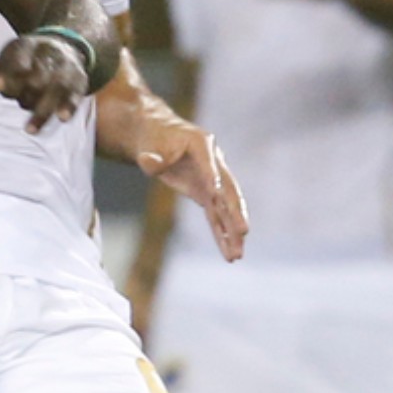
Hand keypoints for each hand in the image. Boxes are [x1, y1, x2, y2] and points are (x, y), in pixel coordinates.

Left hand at [0, 33, 91, 130]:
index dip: (9, 73)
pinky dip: (69, 106)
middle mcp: (49, 53)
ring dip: (42, 110)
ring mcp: (66, 66)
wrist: (66, 47)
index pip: (18, 59)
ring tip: (30, 129)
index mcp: (27, 45)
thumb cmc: (26, 61)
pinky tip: (62, 117)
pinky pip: (75, 94)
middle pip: (38, 76)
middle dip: (27, 94)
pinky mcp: (80, 79)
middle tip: (21, 103)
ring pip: (57, 87)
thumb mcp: (9, 58)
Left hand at [133, 115, 247, 262]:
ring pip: (225, 208)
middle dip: (235, 212)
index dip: (211, 175)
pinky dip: (222, 234)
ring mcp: (213, 181)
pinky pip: (217, 216)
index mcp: (201, 143)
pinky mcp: (207, 195)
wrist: (160, 137)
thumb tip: (148, 162)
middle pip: (227, 190)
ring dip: (232, 232)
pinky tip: (230, 253)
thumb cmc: (155, 139)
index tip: (214, 193)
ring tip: (237, 255)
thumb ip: (150, 157)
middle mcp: (214, 162)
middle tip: (244, 230)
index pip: (208, 162)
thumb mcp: (148, 145)